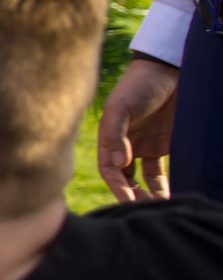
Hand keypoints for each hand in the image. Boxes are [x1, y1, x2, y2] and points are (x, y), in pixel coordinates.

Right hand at [100, 56, 179, 200]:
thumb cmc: (139, 85)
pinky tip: (170, 197)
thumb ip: (116, 134)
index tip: (129, 201)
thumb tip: (119, 164)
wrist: (168, 70)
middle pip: (125, 178)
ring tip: (160, 207)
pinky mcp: (163, 146)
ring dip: (148, 194)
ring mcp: (144, 146)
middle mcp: (124, 145)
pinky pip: (160, 172)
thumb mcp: (122, 106)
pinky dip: (164, 185)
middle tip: (147, 209)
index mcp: (109, 137)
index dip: (117, 186)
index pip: (109, 169)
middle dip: (133, 195)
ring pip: (143, 179)